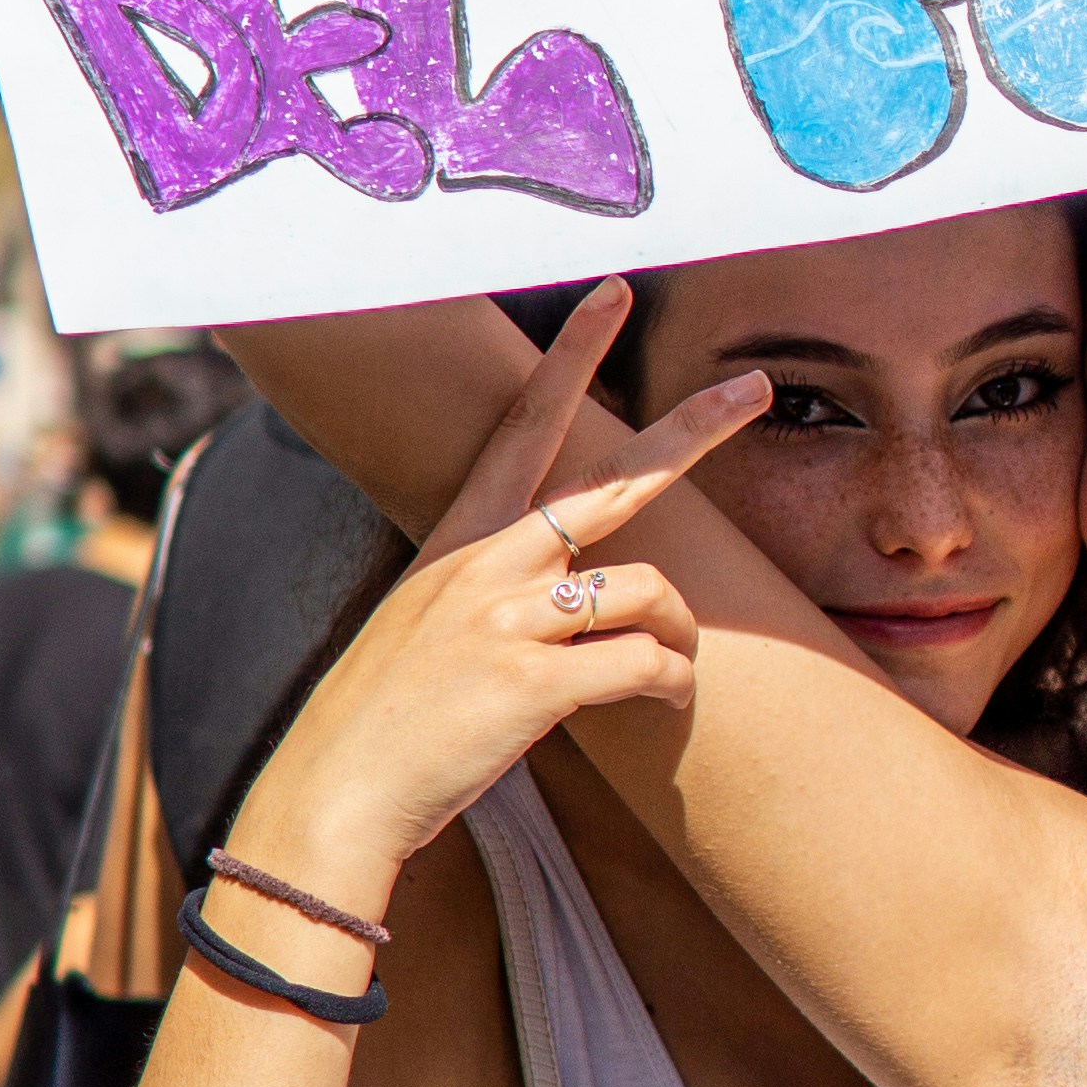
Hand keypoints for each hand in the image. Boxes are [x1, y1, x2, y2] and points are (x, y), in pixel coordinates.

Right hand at [231, 320, 770, 906]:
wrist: (335, 792)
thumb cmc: (383, 720)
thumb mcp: (426, 625)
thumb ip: (492, 594)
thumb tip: (564, 595)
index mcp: (460, 539)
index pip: (524, 425)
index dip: (570, 357)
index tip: (612, 294)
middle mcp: (487, 562)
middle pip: (613, 479)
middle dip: (694, 429)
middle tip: (752, 387)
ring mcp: (510, 618)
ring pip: (647, 588)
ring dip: (681, 631)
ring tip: (674, 665)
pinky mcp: (533, 682)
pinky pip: (645, 665)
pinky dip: (670, 684)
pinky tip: (665, 703)